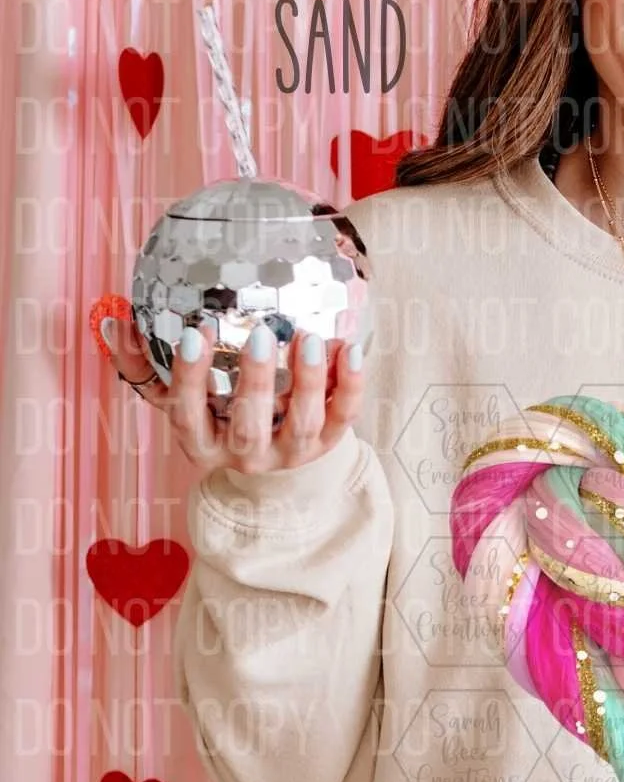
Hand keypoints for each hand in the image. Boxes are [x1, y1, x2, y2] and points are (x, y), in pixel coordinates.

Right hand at [101, 315, 363, 474]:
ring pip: (302, 426)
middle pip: (250, 427)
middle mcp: (246, 457)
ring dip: (309, 383)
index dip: (189, 379)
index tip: (194, 333)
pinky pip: (343, 419)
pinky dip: (350, 386)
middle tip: (261, 336)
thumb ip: (143, 364)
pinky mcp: (327, 445)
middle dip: (255, 383)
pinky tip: (349, 349)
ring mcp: (290, 454)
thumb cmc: (215, 415)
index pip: (187, 416)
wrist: (271, 452)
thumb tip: (114, 324)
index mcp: (202, 443)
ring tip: (309, 338)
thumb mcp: (177, 397)